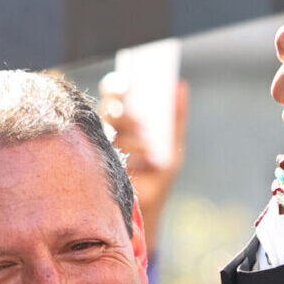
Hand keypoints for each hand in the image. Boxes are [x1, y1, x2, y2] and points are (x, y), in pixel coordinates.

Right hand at [98, 71, 186, 229]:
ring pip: (109, 126)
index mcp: (122, 122)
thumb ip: (176, 115)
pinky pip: (112, 150)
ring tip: (148, 134)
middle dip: (120, 102)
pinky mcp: (102, 166)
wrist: (149, 205)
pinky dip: (133, 150)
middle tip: (131, 98)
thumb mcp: (172, 142)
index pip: (113, 95)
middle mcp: (108, 132)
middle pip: (107, 108)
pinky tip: (150, 155)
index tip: (128, 78)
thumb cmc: (158, 172)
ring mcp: (102, 148)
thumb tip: (181, 84)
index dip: (117, 85)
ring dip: (129, 127)